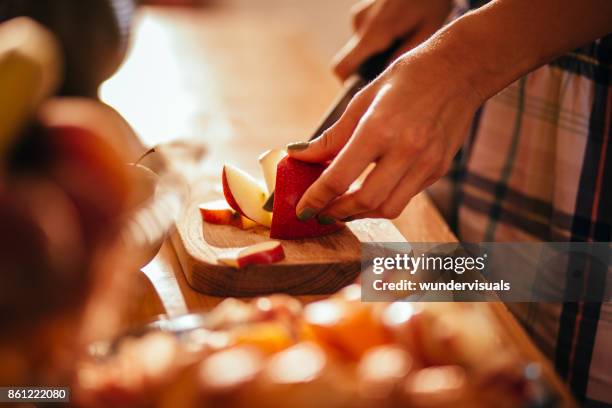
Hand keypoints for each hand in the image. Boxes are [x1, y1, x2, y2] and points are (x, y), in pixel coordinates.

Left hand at [287, 50, 481, 221]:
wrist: (460, 70)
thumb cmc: (407, 78)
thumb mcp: (362, 99)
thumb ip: (332, 136)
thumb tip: (299, 155)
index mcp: (379, 128)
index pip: (339, 178)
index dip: (316, 198)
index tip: (303, 209)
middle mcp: (406, 150)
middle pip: (365, 202)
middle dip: (337, 212)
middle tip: (321, 212)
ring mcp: (427, 163)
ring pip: (389, 208)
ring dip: (361, 213)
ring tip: (343, 207)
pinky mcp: (439, 169)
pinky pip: (406, 196)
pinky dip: (384, 198)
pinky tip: (372, 189)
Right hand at [333, 0, 452, 79]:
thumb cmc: (432, 2)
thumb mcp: (427, 32)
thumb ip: (404, 57)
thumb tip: (384, 78)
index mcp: (375, 33)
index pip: (342, 68)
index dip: (346, 84)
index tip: (364, 89)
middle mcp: (361, 23)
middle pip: (350, 60)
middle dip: (368, 66)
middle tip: (395, 61)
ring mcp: (359, 15)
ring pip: (359, 47)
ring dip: (375, 51)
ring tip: (402, 40)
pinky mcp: (362, 10)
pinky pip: (364, 34)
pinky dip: (377, 39)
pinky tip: (398, 30)